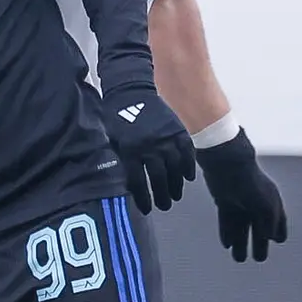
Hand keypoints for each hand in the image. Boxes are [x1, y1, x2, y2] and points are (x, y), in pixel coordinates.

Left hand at [103, 89, 195, 214]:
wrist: (131, 91)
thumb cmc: (117, 118)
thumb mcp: (112, 141)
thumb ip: (120, 162)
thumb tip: (125, 187)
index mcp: (130, 151)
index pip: (138, 182)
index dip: (144, 199)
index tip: (147, 209)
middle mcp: (150, 147)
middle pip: (159, 178)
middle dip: (162, 196)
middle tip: (164, 206)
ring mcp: (166, 139)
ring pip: (175, 168)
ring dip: (177, 185)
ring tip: (176, 196)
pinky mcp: (178, 130)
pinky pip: (187, 153)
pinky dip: (189, 167)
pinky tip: (188, 178)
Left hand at [197, 129, 286, 261]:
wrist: (228, 166)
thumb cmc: (251, 185)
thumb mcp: (265, 206)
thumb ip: (270, 223)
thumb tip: (270, 237)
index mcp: (271, 202)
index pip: (278, 221)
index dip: (278, 232)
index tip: (277, 240)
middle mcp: (256, 204)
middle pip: (259, 228)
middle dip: (259, 244)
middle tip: (259, 259)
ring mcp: (240, 203)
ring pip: (241, 227)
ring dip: (240, 243)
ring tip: (239, 258)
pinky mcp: (225, 202)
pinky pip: (227, 221)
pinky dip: (227, 233)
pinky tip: (227, 245)